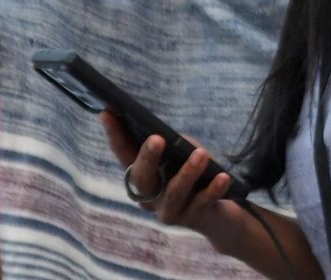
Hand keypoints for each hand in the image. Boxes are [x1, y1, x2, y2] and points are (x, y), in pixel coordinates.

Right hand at [102, 113, 251, 255]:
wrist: (213, 213)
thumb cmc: (189, 173)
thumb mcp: (179, 155)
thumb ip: (171, 146)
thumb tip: (168, 136)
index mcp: (140, 175)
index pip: (123, 153)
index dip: (114, 133)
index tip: (107, 111)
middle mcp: (148, 196)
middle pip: (142, 178)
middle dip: (147, 158)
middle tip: (157, 138)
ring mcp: (168, 211)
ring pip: (174, 193)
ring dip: (188, 172)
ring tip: (202, 153)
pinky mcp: (192, 219)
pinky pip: (203, 203)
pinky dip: (214, 189)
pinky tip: (223, 176)